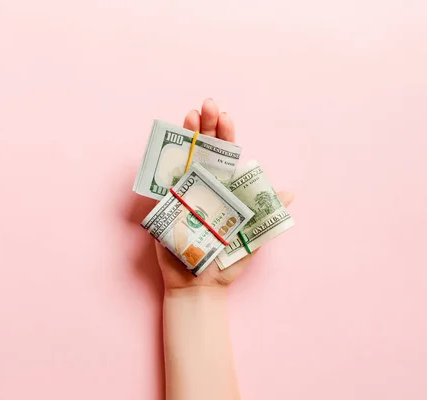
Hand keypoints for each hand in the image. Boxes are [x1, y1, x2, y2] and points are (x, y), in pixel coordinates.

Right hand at [156, 99, 294, 290]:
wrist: (199, 285)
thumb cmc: (227, 262)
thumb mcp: (253, 238)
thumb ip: (267, 216)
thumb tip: (289, 194)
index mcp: (227, 190)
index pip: (228, 157)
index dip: (227, 135)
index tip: (226, 116)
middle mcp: (206, 186)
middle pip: (206, 151)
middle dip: (206, 126)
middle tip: (206, 105)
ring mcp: (186, 193)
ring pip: (186, 159)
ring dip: (187, 137)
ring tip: (189, 116)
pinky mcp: (168, 205)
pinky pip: (166, 180)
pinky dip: (165, 162)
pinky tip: (168, 145)